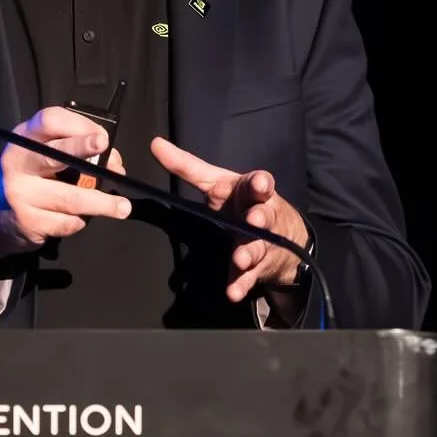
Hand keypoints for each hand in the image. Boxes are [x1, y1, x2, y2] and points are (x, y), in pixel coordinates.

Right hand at [0, 106, 128, 276]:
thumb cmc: (29, 178)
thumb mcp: (41, 153)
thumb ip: (73, 151)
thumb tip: (113, 163)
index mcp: (24, 138)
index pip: (50, 120)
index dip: (80, 126)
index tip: (103, 138)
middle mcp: (18, 163)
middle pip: (55, 154)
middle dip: (83, 149)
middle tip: (108, 151)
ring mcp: (21, 194)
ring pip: (69, 198)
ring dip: (101, 203)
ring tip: (122, 207)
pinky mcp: (28, 222)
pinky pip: (66, 222)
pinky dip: (80, 221)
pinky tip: (81, 218)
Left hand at [149, 137, 309, 302]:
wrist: (281, 236)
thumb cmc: (242, 201)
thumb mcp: (217, 181)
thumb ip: (187, 166)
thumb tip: (155, 144)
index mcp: (252, 192)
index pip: (259, 184)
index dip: (260, 184)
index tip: (259, 183)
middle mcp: (261, 216)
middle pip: (264, 215)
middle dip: (260, 216)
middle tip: (255, 219)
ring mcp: (261, 243)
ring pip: (256, 247)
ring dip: (248, 252)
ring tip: (240, 257)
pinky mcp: (256, 268)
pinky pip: (248, 277)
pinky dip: (240, 285)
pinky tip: (232, 292)